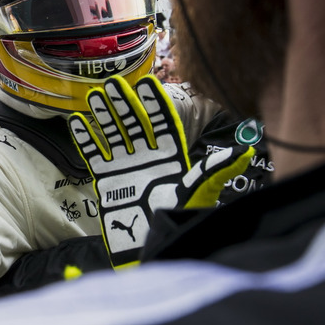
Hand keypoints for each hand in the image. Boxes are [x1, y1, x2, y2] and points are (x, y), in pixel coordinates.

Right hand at [68, 75, 252, 267]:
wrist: (151, 244)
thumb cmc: (179, 217)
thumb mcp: (201, 191)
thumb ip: (218, 170)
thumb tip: (246, 152)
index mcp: (171, 155)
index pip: (162, 122)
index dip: (154, 102)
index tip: (147, 82)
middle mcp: (148, 156)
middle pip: (135, 122)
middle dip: (125, 102)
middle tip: (113, 81)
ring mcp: (126, 165)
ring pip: (114, 133)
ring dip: (105, 114)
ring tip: (95, 94)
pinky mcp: (108, 179)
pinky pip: (95, 154)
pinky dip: (87, 138)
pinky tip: (78, 121)